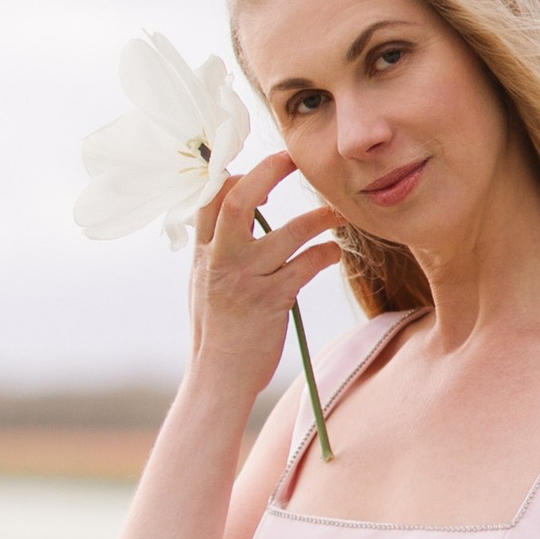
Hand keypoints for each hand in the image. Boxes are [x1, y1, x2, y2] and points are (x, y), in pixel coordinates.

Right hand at [186, 153, 337, 398]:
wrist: (219, 377)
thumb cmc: (217, 330)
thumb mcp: (204, 282)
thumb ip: (216, 247)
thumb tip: (228, 211)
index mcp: (203, 252)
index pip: (211, 196)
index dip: (237, 174)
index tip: (264, 175)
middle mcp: (221, 260)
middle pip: (240, 200)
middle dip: (269, 172)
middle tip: (294, 160)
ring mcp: (246, 280)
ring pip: (287, 233)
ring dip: (317, 218)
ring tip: (336, 214)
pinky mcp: (272, 301)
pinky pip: (307, 266)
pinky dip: (325, 255)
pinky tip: (333, 254)